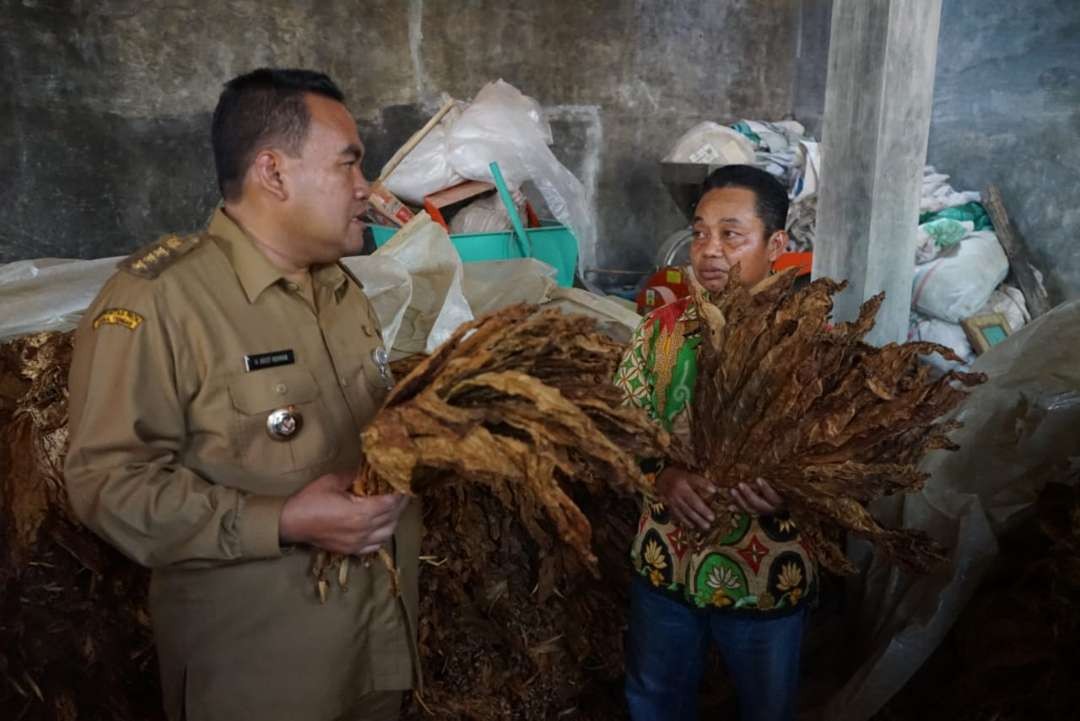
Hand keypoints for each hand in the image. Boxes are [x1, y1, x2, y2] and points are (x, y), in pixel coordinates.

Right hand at [279, 470, 408, 554]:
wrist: (291, 523)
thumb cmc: (311, 499)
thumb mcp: (334, 481)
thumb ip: (355, 476)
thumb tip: (370, 470)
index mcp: (361, 512)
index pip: (390, 503)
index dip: (400, 493)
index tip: (406, 483)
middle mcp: (364, 530)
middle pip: (392, 517)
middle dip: (400, 505)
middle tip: (403, 492)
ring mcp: (359, 543)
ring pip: (388, 533)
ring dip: (394, 520)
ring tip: (394, 507)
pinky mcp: (352, 550)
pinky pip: (375, 545)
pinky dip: (383, 535)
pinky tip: (382, 526)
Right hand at [655, 465, 716, 530]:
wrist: (660, 477)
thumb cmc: (678, 475)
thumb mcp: (687, 473)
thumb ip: (699, 481)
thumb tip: (714, 490)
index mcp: (684, 478)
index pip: (696, 481)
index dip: (705, 485)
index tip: (714, 490)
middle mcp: (678, 489)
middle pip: (692, 500)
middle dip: (703, 510)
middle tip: (712, 518)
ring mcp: (673, 498)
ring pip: (686, 510)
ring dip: (696, 519)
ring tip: (706, 526)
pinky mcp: (670, 504)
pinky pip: (678, 514)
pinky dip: (685, 521)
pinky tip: (692, 526)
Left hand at [730, 478, 784, 515]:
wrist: (783, 500)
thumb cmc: (782, 485)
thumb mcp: (780, 482)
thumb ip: (774, 477)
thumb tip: (769, 462)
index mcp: (780, 500)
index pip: (774, 497)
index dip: (766, 489)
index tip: (758, 479)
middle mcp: (772, 508)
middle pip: (760, 505)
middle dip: (749, 495)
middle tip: (740, 484)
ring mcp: (763, 511)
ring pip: (751, 509)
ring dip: (740, 500)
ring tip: (732, 491)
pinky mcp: (756, 512)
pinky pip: (745, 512)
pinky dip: (737, 509)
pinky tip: (729, 506)